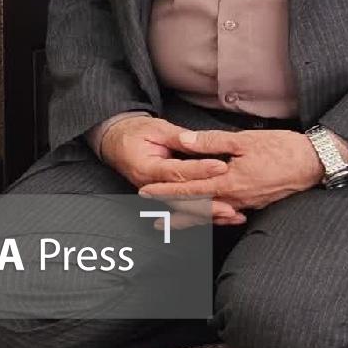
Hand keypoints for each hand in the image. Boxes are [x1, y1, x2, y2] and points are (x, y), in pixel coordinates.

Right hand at [100, 116, 241, 226]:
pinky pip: (185, 209)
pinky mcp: (164, 198)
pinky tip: (223, 218)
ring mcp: (156, 196)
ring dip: (209, 214)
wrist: (116, 141)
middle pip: (183, 199)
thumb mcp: (156, 129)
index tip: (221, 166)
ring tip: (231, 216)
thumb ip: (177, 137)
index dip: (201, 170)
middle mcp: (151, 187)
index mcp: (147, 169)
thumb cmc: (135, 133)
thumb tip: (195, 139)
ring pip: (185, 209)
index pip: (178, 173)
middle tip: (231, 205)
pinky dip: (204, 215)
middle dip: (208, 203)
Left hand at [139, 129, 323, 213]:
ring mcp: (246, 203)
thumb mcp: (245, 140)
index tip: (144, 193)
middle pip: (196, 209)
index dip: (165, 191)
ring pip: (211, 215)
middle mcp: (234, 198)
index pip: (188, 189)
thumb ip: (212, 142)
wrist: (314, 164)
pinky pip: (228, 214)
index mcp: (227, 182)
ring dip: (190, 220)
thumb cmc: (282, 149)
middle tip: (151, 221)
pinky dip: (214, 218)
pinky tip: (211, 218)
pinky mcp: (256, 203)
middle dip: (172, 214)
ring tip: (172, 225)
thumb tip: (184, 141)